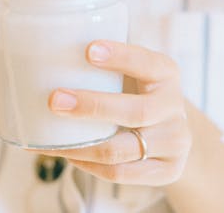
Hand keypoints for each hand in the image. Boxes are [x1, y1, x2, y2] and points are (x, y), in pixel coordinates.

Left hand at [45, 41, 190, 185]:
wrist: (172, 128)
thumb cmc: (138, 89)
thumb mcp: (133, 69)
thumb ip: (105, 62)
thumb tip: (49, 51)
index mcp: (166, 73)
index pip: (145, 62)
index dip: (119, 56)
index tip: (88, 50)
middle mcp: (174, 107)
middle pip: (135, 112)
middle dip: (92, 106)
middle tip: (55, 100)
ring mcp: (174, 142)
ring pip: (122, 150)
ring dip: (82, 145)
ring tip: (51, 139)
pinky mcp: (168, 170)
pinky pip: (120, 173)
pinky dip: (90, 165)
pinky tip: (69, 155)